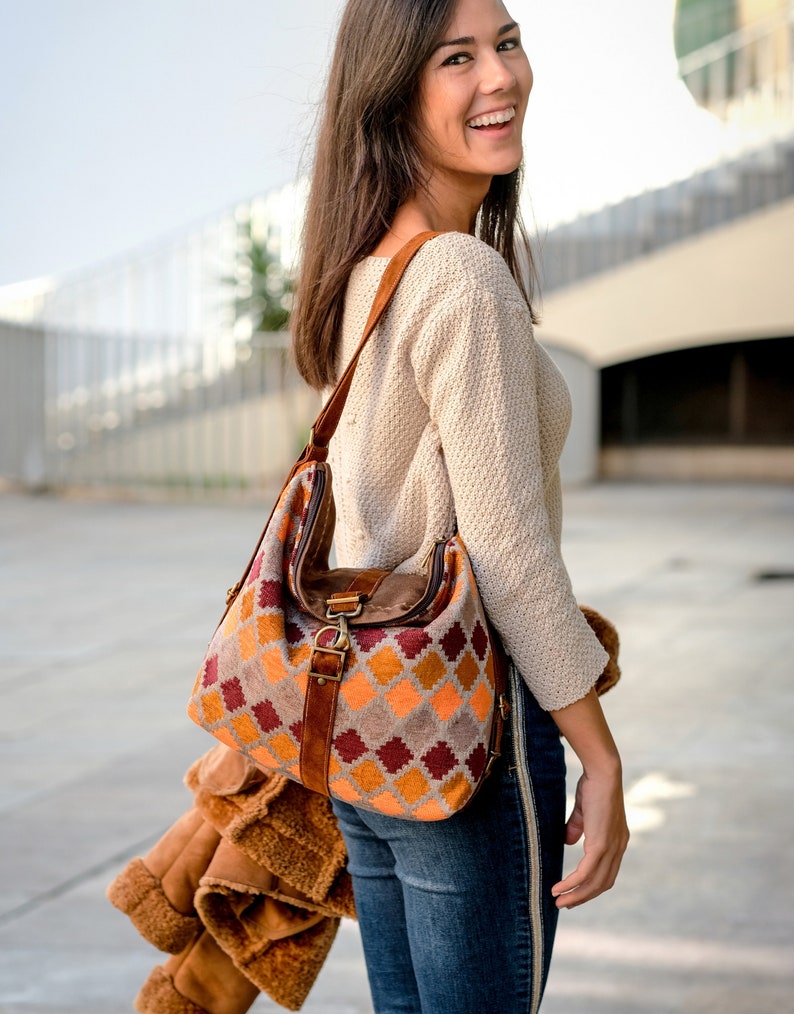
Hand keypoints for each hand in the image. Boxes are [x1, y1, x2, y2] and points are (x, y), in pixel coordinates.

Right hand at [551, 766, 628, 908]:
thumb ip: (578, 827)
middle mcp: (618, 848)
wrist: (603, 773)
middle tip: (565, 904)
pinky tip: (559, 888)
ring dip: (576, 895)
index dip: (592, 886)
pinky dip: (572, 884)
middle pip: (602, 883)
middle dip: (583, 896)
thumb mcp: (585, 811)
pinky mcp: (601, 845)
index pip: (607, 872)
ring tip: (558, 902)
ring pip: (594, 883)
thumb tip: (568, 841)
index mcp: (617, 841)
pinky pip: (586, 872)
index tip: (575, 893)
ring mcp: (611, 848)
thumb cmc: (593, 785)